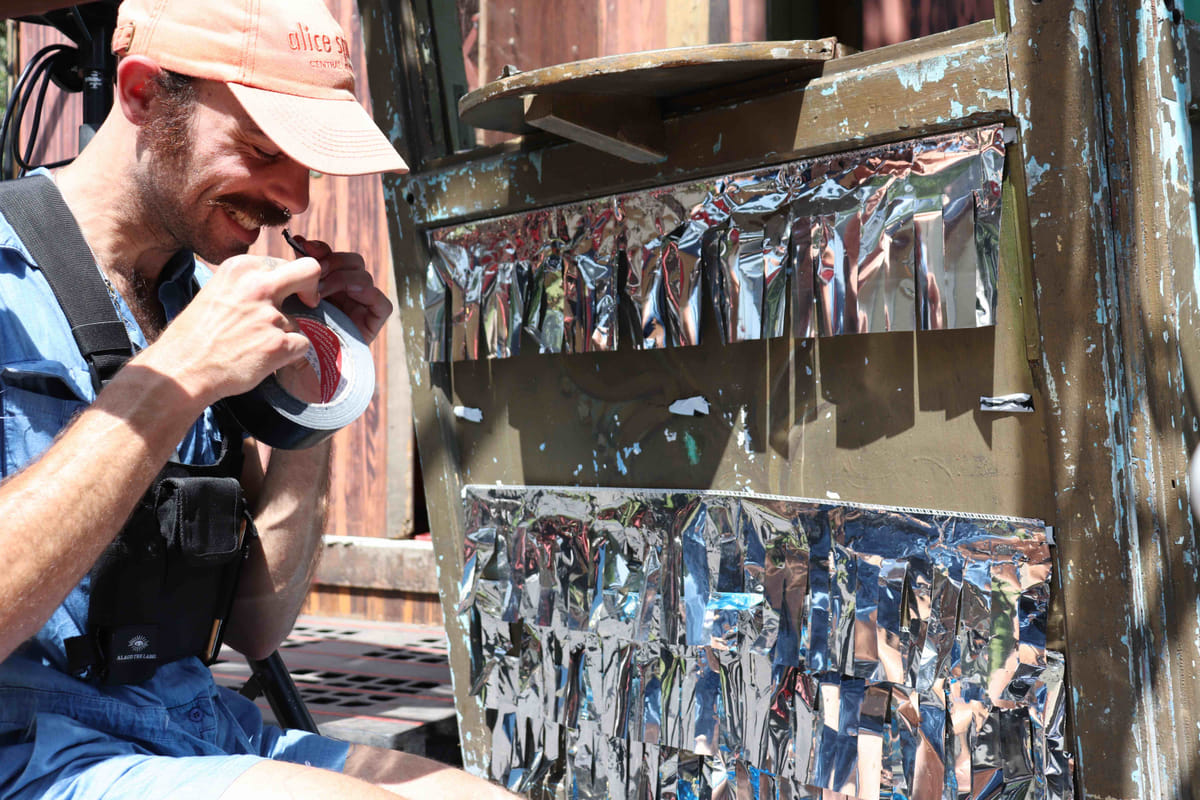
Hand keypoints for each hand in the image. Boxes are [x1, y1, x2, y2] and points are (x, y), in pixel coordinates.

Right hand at [142, 253, 321, 404]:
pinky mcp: (279, 343)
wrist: (182, 369)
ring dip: (284, 335)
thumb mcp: (217, 292)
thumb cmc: (195, 335)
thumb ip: (246, 285)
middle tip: (308, 303)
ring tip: (254, 347)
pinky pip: (303, 345)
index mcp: (241, 268)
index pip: (283, 264)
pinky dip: (290, 355)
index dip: (287, 281)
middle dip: (313, 287)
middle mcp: (258, 285)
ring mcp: (270, 315)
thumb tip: (276, 286)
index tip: (284, 294)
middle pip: (310, 270)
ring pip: (300, 321)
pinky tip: (266, 359)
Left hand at [289, 235, 392, 343]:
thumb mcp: (288, 302)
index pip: (330, 256)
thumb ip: (297, 275)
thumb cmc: (289, 341)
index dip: (320, 248)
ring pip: (364, 276)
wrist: (298, 378)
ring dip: (343, 277)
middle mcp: (345, 295)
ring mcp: (360, 308)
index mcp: (326, 286)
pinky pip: (382, 303)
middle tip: (315, 271)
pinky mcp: (372, 324)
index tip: (302, 245)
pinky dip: (368, 295)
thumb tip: (298, 241)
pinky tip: (347, 297)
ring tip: (321, 292)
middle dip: (333, 260)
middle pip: (352, 261)